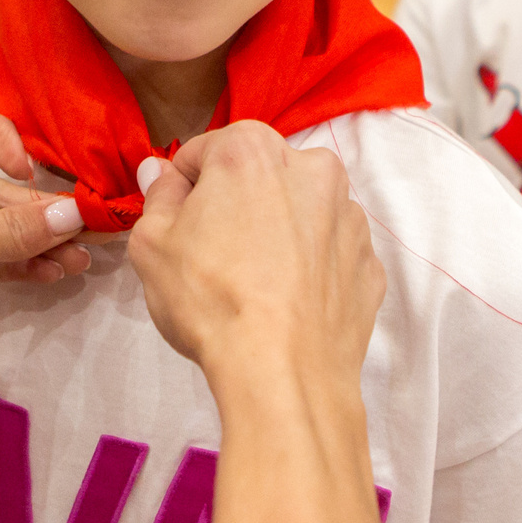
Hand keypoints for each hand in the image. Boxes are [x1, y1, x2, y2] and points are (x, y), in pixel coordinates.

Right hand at [129, 120, 382, 380]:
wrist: (284, 373)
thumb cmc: (213, 301)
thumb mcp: (152, 244)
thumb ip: (157, 195)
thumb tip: (160, 172)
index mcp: (253, 149)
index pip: (202, 153)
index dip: (182, 191)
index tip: (179, 228)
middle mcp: (312, 168)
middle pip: (258, 176)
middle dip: (235, 206)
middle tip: (214, 257)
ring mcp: (349, 216)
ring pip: (299, 212)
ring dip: (277, 234)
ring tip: (254, 285)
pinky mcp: (369, 261)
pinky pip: (328, 253)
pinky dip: (309, 268)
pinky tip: (286, 302)